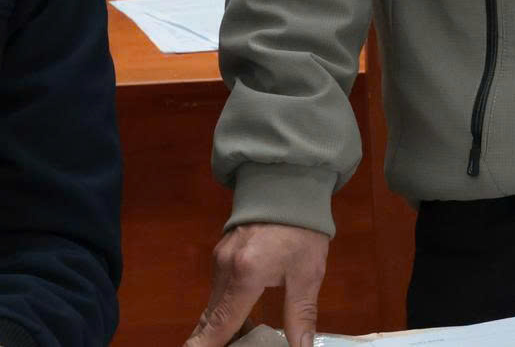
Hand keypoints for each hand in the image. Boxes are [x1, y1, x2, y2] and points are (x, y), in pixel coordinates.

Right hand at [185, 223, 331, 346]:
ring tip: (239, 339)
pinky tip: (242, 314)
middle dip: (213, 338)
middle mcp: (225, 267)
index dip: (207, 344)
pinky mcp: (222, 251)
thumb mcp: (307, 274)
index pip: (221, 323)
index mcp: (246, 274)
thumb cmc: (301, 228)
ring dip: (222, 323)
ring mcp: (220, 257)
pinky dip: (226, 304)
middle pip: (212, 316)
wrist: (290, 183)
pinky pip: (218, 287)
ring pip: (214, 302)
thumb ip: (300, 314)